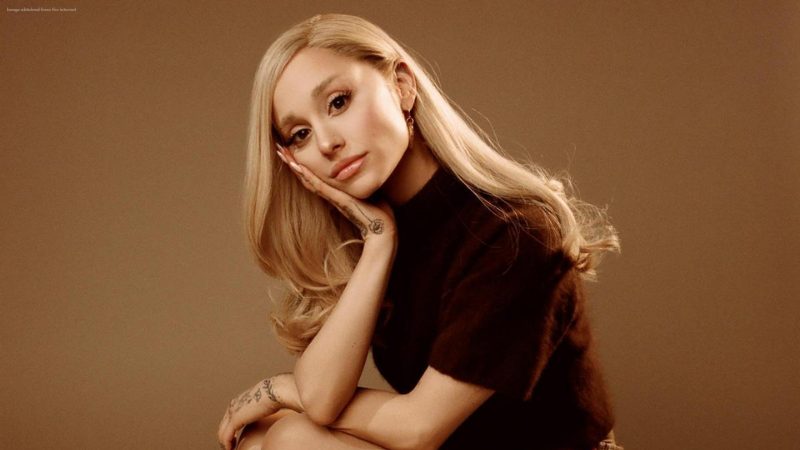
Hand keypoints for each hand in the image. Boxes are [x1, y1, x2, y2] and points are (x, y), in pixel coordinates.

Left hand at [217, 377, 281, 449]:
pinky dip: (227, 445)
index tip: (235, 439)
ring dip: (225, 444)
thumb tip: (269, 413)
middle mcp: (232, 406)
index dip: (229, 430)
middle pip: (222, 427)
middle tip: (231, 447)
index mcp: (238, 402)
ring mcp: (232, 413)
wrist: (274, 391)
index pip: (228, 419)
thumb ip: (261, 409)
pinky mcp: (235, 420)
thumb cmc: (274, 395)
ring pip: (221, 433)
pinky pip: (226, 437)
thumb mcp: (263, 403)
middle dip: (225, 438)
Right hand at [277, 146, 395, 243]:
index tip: (292, 152)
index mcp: (336, 192)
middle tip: (280, 149)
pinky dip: (307, 176)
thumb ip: (362, 184)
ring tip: (282, 154)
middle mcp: (331, 195)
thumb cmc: (378, 212)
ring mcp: (333, 197)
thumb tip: (364, 173)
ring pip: (309, 179)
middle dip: (293, 162)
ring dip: (295, 166)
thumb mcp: (368, 192)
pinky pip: (319, 186)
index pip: (315, 176)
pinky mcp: (338, 200)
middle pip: (306, 176)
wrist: (382, 229)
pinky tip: (297, 167)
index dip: (303, 165)